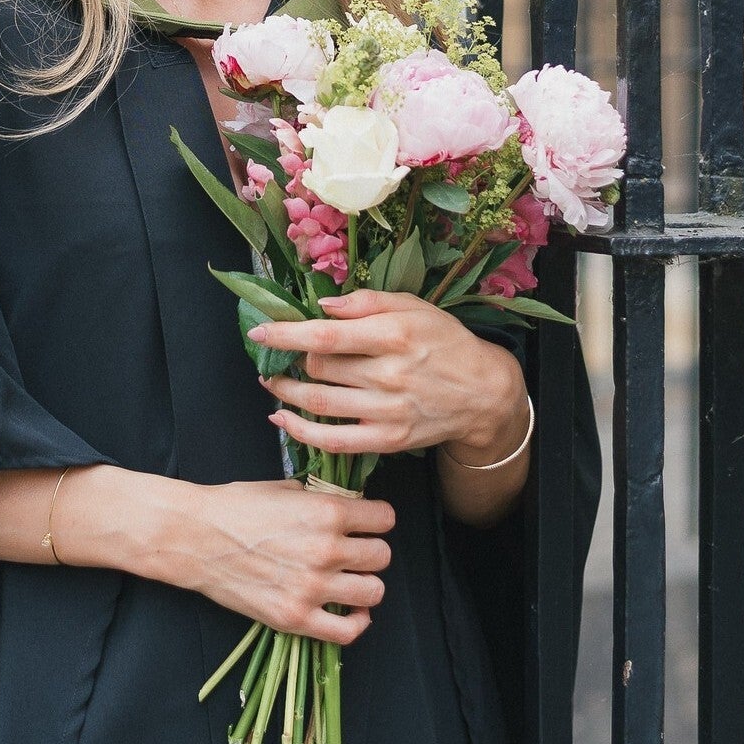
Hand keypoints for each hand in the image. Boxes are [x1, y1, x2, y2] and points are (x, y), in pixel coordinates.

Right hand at [170, 478, 396, 645]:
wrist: (195, 537)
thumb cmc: (235, 507)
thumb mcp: (283, 488)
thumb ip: (319, 500)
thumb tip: (344, 506)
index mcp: (326, 512)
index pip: (385, 519)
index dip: (376, 519)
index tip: (366, 523)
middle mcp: (326, 550)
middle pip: (382, 556)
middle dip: (370, 550)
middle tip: (353, 550)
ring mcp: (312, 588)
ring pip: (374, 592)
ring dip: (365, 584)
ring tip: (348, 579)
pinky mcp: (295, 617)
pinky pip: (348, 631)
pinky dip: (356, 622)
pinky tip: (348, 609)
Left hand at [247, 287, 525, 459]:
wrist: (483, 391)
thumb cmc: (444, 341)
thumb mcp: (413, 306)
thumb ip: (366, 302)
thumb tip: (323, 306)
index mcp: (393, 335)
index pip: (326, 336)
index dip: (286, 334)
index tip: (260, 331)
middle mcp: (389, 374)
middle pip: (319, 368)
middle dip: (290, 359)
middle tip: (276, 353)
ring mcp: (388, 411)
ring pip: (319, 403)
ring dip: (286, 392)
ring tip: (272, 381)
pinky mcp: (388, 439)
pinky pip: (334, 441)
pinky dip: (301, 432)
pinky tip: (282, 418)